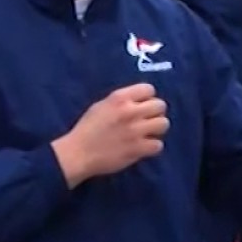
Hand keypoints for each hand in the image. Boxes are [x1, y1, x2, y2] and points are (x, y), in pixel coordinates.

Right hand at [51, 83, 169, 187]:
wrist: (78, 153)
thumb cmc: (87, 129)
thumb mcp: (102, 105)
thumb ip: (122, 101)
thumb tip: (140, 101)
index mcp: (120, 98)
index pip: (149, 89)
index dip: (147, 98)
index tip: (142, 106)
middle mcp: (130, 111)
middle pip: (160, 106)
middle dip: (155, 113)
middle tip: (147, 121)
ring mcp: (136, 130)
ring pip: (163, 124)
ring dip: (157, 129)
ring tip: (147, 134)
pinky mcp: (138, 149)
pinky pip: (158, 145)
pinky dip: (152, 147)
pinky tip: (144, 147)